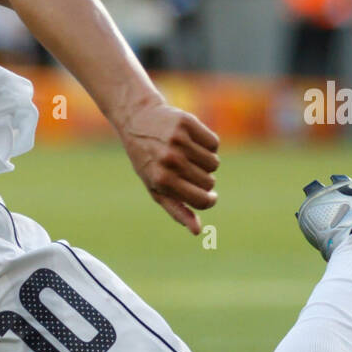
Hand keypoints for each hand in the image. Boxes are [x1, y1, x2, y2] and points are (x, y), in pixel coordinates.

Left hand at [119, 101, 219, 233]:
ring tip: (188, 155)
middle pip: (209, 182)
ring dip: (206, 161)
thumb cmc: (148, 160)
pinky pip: (214, 143)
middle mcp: (170, 160)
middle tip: (186, 169)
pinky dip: (208, 144)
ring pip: (214, 163)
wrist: (137, 121)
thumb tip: (197, 230)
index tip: (210, 197)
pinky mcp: (186, 124)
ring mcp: (178, 141)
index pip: (202, 200)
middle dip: (203, 179)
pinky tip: (191, 141)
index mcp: (162, 180)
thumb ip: (177, 210)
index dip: (209, 200)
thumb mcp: (156, 188)